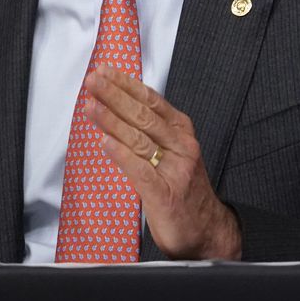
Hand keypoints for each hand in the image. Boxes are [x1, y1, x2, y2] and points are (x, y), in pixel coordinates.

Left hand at [85, 64, 242, 259]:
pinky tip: (104, 142)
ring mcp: (174, 169)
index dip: (126, 84)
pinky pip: (139, 169)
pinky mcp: (164, 194)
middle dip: (114, 95)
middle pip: (143, 114)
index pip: (151, 100)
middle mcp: (181, 145)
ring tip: (91, 106)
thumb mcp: (171, 151)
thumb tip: (116, 107)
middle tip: (92, 80)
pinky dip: (121, 154)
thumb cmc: (183, 188)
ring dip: (112, 120)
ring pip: (139, 138)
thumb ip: (149, 131)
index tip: (105, 71)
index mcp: (180, 131)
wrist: (208, 230)